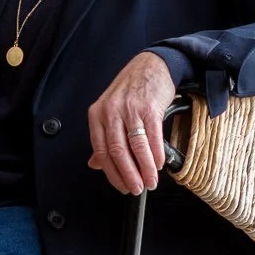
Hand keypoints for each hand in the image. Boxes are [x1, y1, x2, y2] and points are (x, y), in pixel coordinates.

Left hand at [87, 51, 176, 194]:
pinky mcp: (149, 107)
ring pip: (136, 147)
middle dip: (128, 175)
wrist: (150, 66)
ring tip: (150, 181)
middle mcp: (111, 112)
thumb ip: (103, 137)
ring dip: (144, 169)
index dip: (111, 173)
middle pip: (117, 151)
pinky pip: (152, 136)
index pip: (101, 151)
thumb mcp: (109, 110)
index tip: (121, 186)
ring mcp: (130, 109)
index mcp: (97, 114)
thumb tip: (95, 163)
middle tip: (136, 189)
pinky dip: (156, 154)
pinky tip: (158, 165)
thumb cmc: (130, 89)